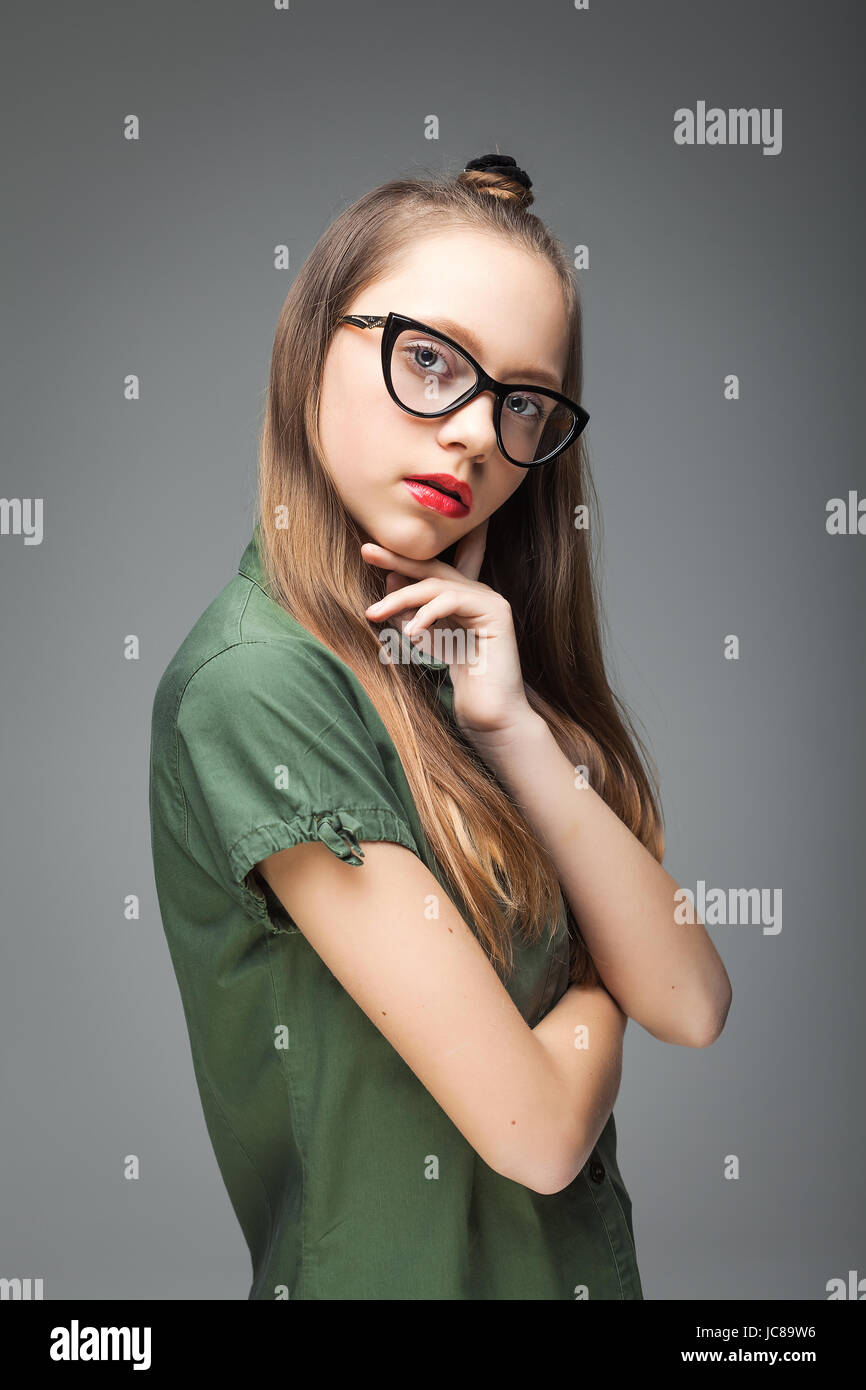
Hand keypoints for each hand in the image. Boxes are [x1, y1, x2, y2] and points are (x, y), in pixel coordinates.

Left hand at [361, 518, 534, 740]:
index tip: (367, 551)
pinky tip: (410, 631)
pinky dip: (426, 613)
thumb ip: (409, 611)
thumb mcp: (425, 640)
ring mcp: (489, 599)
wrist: (490, 713)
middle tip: (367, 552)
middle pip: (433, 567)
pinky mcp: (496, 611)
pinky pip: (453, 600)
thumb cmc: (459, 682)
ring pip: (437, 585)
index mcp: (462, 597)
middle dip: (397, 558)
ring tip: (374, 614)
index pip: (428, 570)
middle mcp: (478, 593)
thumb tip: (392, 578)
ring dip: (401, 598)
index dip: (400, 558)